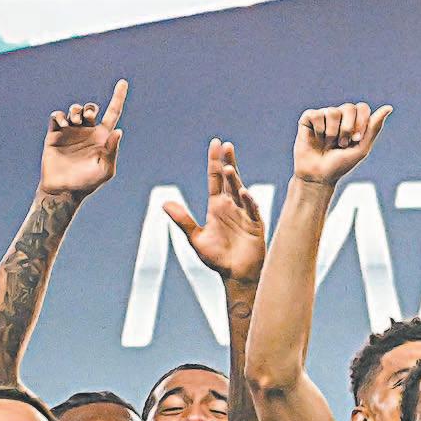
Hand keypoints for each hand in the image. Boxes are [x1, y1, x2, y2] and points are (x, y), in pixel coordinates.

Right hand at [40, 79, 127, 197]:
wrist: (63, 189)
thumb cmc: (88, 183)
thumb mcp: (105, 170)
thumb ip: (112, 150)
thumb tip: (118, 131)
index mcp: (103, 138)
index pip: (113, 113)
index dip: (118, 97)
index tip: (123, 82)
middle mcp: (88, 132)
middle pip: (91, 109)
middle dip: (90, 108)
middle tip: (87, 117)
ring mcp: (71, 132)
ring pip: (75, 110)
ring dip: (76, 111)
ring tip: (74, 121)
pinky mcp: (55, 134)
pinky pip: (57, 117)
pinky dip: (60, 115)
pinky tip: (62, 123)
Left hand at [163, 139, 265, 283]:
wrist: (236, 276)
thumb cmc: (217, 259)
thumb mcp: (195, 239)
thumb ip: (183, 220)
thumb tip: (165, 203)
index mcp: (217, 207)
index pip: (215, 179)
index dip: (214, 162)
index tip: (215, 144)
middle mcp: (232, 207)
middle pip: (230, 179)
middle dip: (228, 161)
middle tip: (225, 145)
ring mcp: (245, 214)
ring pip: (240, 191)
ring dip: (235, 179)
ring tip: (228, 167)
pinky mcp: (256, 225)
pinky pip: (252, 209)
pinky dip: (248, 200)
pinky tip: (242, 192)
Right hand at [292, 102, 392, 185]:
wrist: (318, 175)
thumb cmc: (341, 164)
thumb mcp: (361, 148)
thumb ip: (374, 128)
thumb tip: (389, 107)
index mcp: (353, 121)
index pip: (362, 108)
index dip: (361, 122)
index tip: (357, 139)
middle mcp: (339, 116)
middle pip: (349, 107)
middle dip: (348, 128)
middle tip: (343, 144)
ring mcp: (324, 116)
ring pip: (332, 111)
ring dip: (332, 132)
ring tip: (329, 143)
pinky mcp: (308, 118)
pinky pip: (317, 114)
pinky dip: (319, 130)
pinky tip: (317, 138)